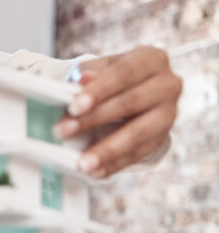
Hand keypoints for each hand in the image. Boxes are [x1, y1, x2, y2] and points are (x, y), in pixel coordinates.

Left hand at [51, 46, 181, 178]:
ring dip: (107, 150)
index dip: (98, 90)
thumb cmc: (112, 77)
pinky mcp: (163, 138)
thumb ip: (89, 73)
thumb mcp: (101, 69)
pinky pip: (138, 154)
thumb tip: (79, 80)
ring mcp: (169, 113)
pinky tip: (95, 172)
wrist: (137, 91)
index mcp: (151, 59)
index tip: (73, 106)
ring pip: (138, 133)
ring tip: (81, 163)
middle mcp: (168, 85)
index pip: (123, 74)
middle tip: (63, 131)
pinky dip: (114, 164)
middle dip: (94, 119)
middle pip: (130, 103)